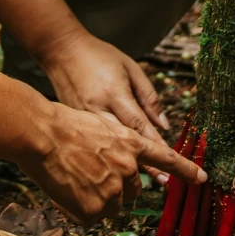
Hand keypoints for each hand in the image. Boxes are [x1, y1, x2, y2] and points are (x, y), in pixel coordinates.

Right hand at [19, 105, 206, 224]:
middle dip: (117, 187)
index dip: (186, 170)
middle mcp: (128, 168)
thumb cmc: (63, 124)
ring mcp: (113, 190)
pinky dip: (81, 211)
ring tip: (75, 180)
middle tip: (90, 172)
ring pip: (114, 206)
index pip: (166, 158)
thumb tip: (124, 165)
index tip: (203, 178)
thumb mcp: (101, 125)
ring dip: (99, 200)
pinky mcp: (96, 208)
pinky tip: (67, 192)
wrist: (41, 134)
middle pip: (134, 190)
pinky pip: (94, 218)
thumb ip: (119, 146)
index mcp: (132, 143)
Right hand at [43, 31, 173, 176]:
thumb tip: (163, 125)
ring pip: (108, 148)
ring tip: (141, 185)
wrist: (60, 50)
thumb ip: (148, 97)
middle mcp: (98, 109)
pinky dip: (105, 157)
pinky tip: (114, 172)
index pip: (140, 125)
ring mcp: (83, 118)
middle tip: (164, 182)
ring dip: (126, 166)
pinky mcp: (73, 122)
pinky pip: (93, 143)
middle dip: (145, 165)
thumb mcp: (130, 69)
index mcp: (115, 93)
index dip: (157, 146)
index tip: (173, 164)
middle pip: (126, 142)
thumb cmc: (99, 56)